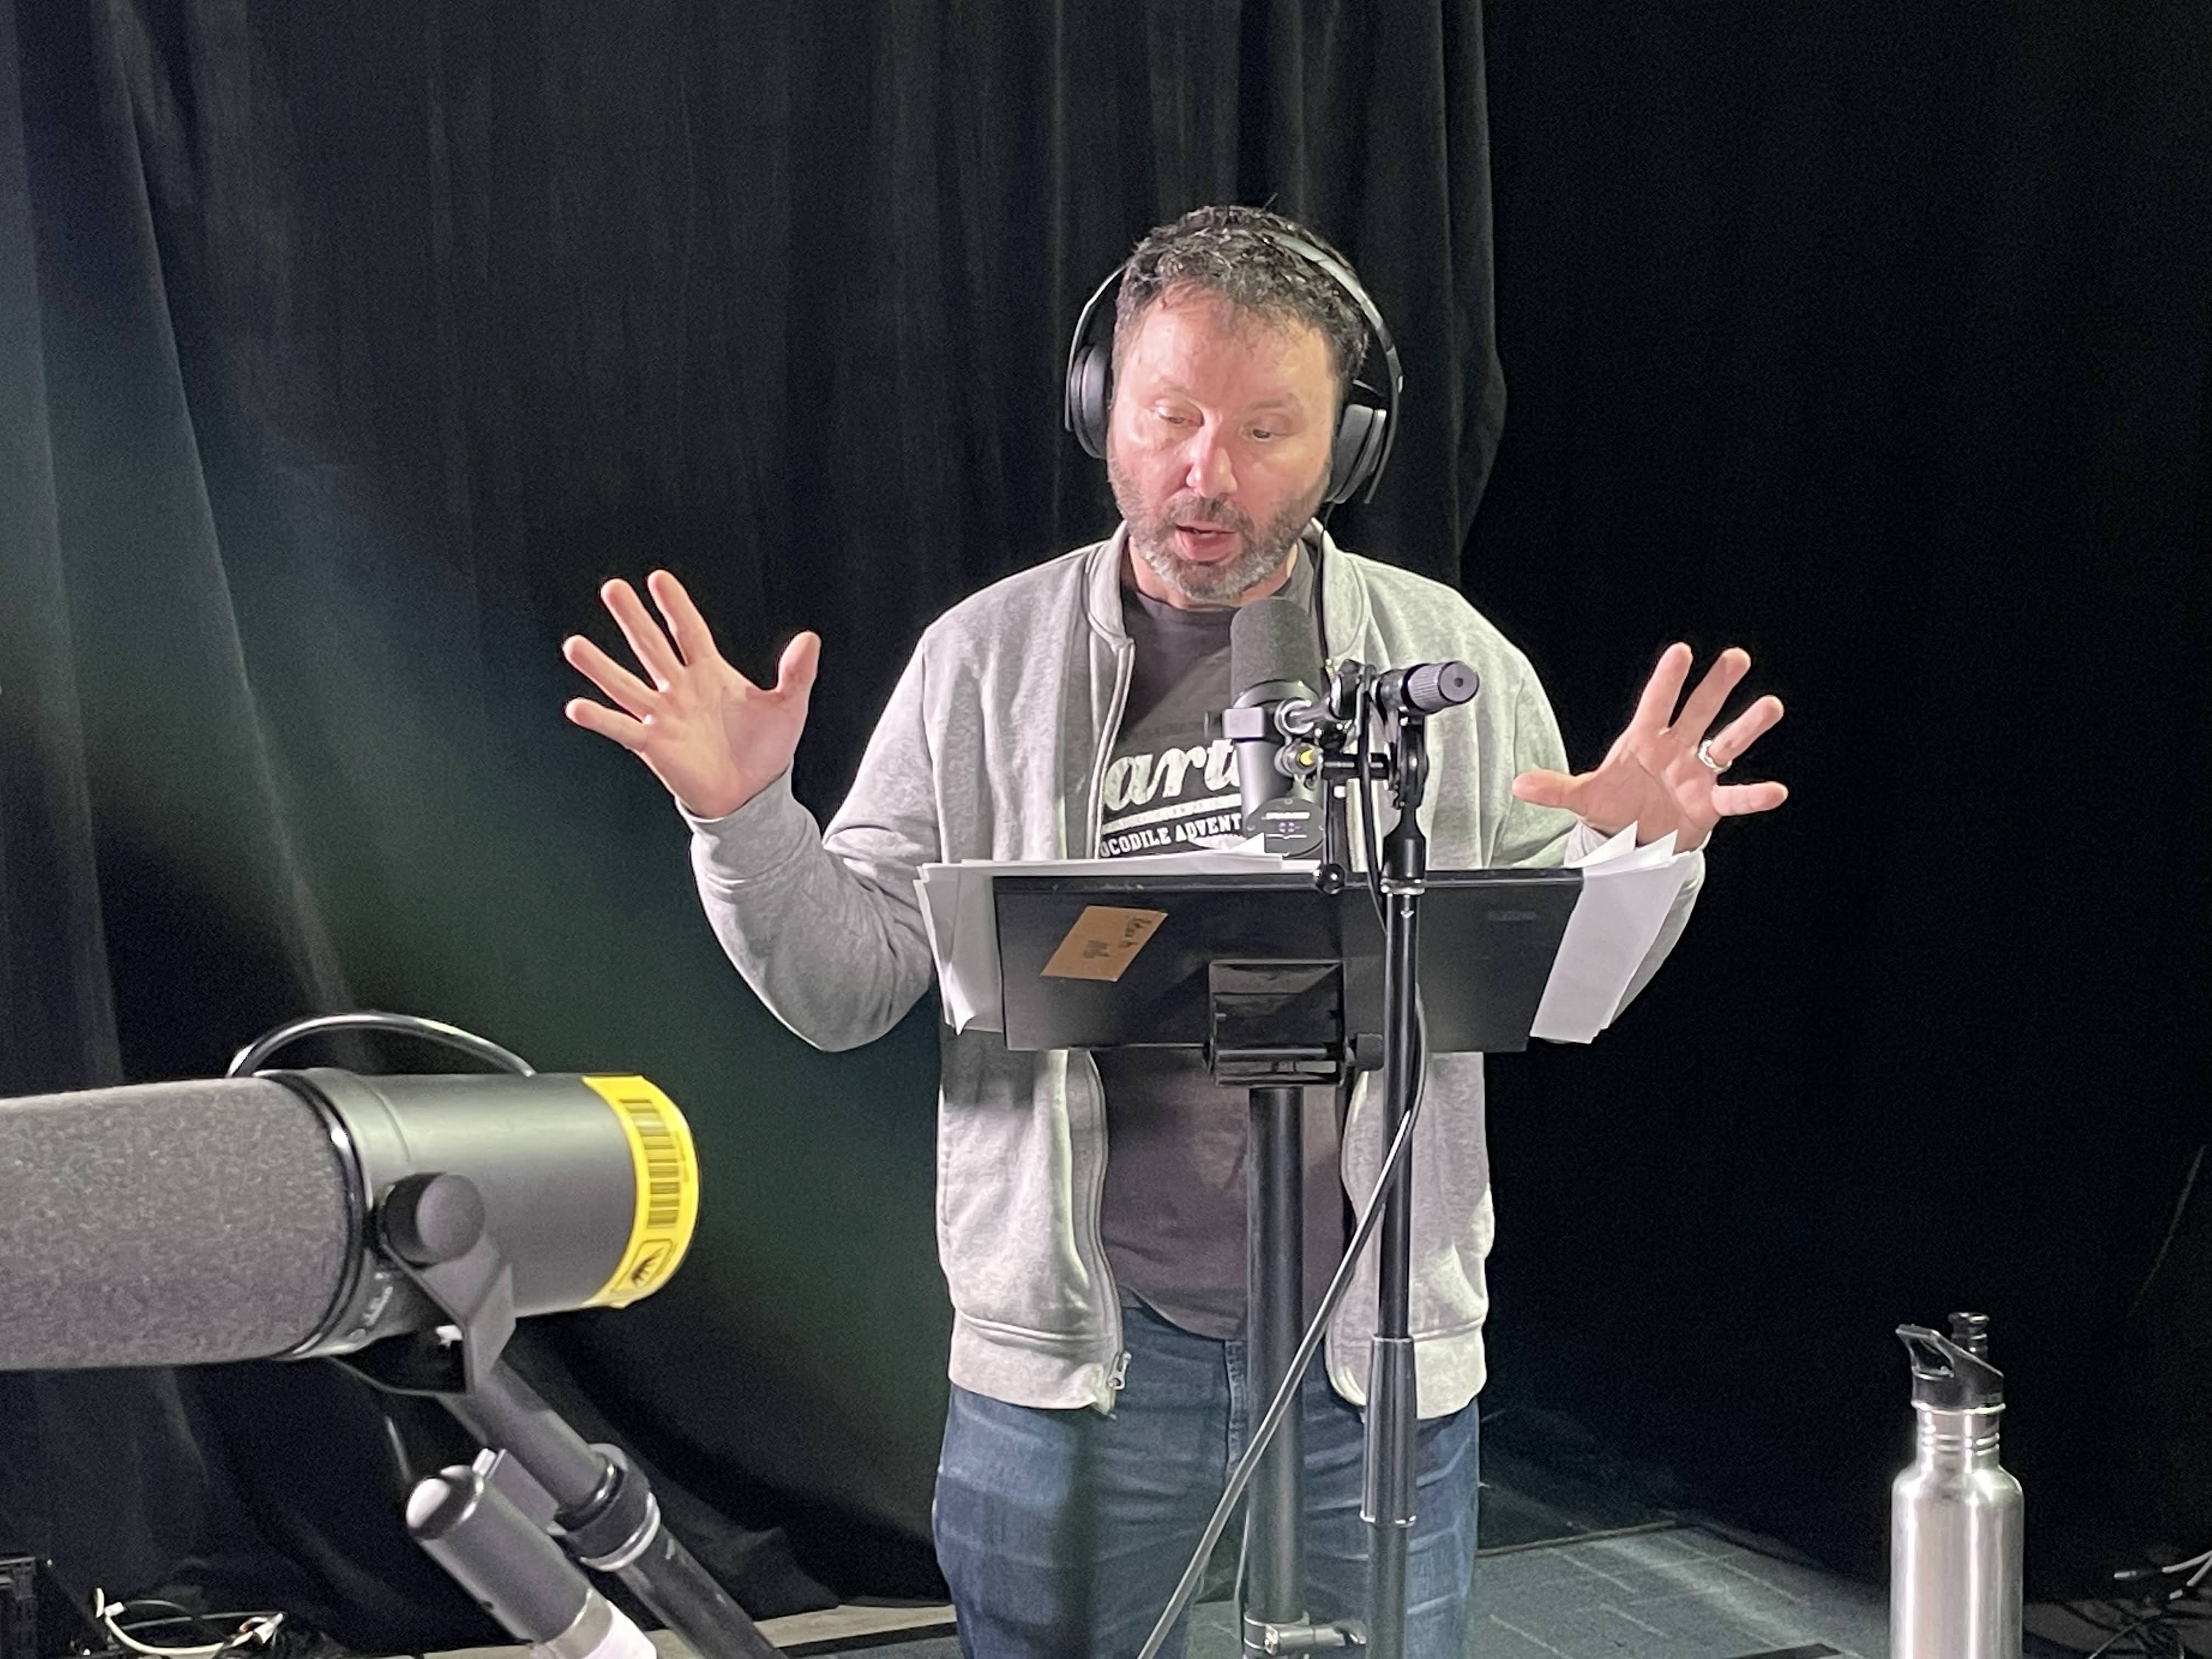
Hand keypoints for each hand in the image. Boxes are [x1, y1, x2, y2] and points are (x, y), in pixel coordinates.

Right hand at [562, 569, 819, 818]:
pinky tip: (576, 706)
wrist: (752, 795)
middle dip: (632, 618)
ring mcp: (663, 716)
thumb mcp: (788, 707)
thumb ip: (797, 673)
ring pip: (626, 684)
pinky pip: (622, 729)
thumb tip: (811, 638)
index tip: (658, 578)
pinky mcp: (653, 745)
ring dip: (600, 666)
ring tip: (573, 644)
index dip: (675, 606)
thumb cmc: (765, 749)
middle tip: (611, 588)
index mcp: (709, 673)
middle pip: (651, 647)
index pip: (689, 631)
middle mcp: (680, 689)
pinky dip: (600, 719)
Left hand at [1510, 643, 1785, 851]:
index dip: (1667, 680)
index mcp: (1644, 741)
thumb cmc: (1615, 806)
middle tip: (1736, 658)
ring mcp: (1696, 774)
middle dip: (1716, 686)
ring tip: (1770, 706)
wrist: (1635, 839)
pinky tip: (1775, 790)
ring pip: (1726, 744)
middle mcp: (1676, 750)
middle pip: (1698, 712)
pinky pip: (1735, 796)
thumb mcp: (1583, 796)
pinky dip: (1753, 795)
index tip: (1681, 652)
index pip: (1655, 704)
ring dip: (1747, 726)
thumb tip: (1519, 785)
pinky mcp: (1709, 803)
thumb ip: (1555, 789)